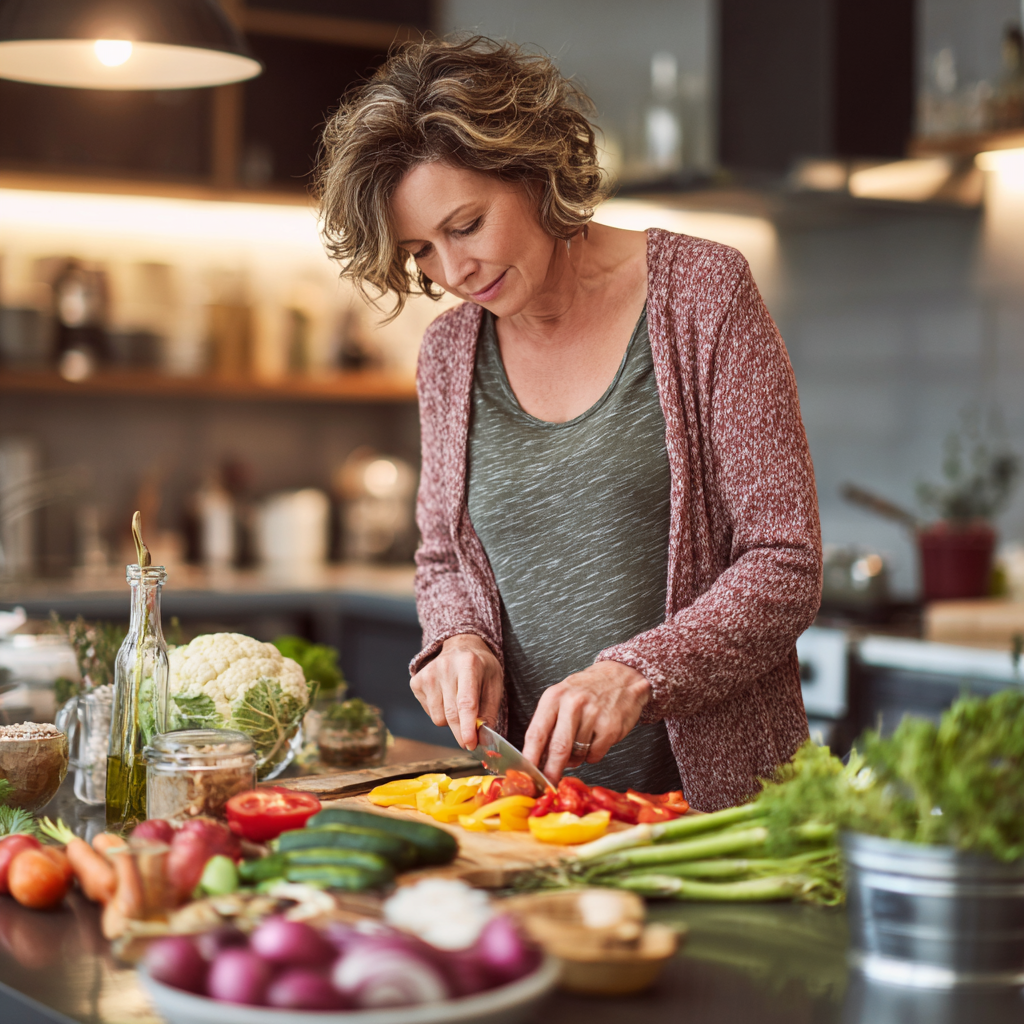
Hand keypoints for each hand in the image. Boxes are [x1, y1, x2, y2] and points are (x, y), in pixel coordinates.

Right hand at [410, 634, 503, 748]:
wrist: (460, 646)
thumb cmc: (480, 667)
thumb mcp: (494, 683)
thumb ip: (490, 711)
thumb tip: (483, 739)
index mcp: (469, 664)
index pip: (466, 702)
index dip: (468, 726)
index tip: (470, 744)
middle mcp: (445, 667)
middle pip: (451, 714)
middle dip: (462, 733)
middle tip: (471, 742)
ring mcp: (428, 674)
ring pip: (439, 718)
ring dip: (452, 721)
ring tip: (459, 704)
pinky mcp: (416, 682)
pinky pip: (429, 713)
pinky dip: (440, 713)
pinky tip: (447, 698)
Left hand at [521, 661, 650, 781]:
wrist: (622, 676)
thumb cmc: (587, 690)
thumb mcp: (561, 697)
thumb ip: (548, 724)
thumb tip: (538, 758)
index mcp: (554, 697)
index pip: (536, 733)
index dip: (530, 758)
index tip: (528, 775)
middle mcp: (572, 703)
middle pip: (558, 748)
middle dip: (551, 771)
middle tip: (549, 783)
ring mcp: (593, 714)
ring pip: (577, 754)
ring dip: (576, 759)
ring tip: (582, 741)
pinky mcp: (610, 727)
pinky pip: (595, 755)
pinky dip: (593, 754)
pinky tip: (596, 739)